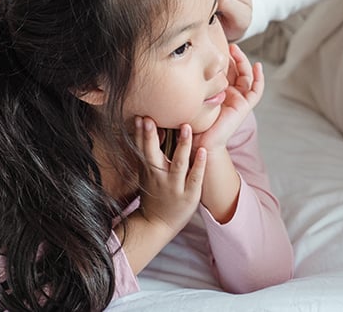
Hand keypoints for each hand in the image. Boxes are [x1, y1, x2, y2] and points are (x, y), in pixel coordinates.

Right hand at [136, 116, 207, 232]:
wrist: (157, 224)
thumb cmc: (154, 194)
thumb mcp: (146, 174)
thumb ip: (148, 154)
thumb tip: (147, 129)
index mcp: (148, 170)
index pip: (141, 148)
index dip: (139, 133)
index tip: (139, 116)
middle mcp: (158, 176)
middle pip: (153, 154)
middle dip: (150, 137)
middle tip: (150, 118)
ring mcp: (174, 186)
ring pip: (178, 163)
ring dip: (182, 145)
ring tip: (186, 127)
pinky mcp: (189, 195)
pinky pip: (194, 178)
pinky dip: (199, 165)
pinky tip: (203, 151)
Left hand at [193, 44, 263, 151]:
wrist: (198, 141)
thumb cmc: (190, 122)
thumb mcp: (189, 97)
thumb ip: (188, 85)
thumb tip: (176, 66)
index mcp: (218, 92)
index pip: (224, 71)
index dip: (223, 59)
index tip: (215, 47)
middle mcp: (229, 95)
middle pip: (236, 71)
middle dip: (234, 57)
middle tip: (228, 45)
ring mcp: (238, 100)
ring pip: (246, 76)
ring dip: (244, 62)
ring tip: (236, 50)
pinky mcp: (244, 106)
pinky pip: (256, 90)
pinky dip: (259, 78)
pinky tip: (258, 66)